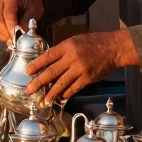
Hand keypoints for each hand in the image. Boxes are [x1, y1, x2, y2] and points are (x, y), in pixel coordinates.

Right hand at [0, 0, 44, 41]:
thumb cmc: (31, 3)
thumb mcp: (35, 9)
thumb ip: (28, 20)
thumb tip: (22, 34)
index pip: (8, 14)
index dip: (11, 27)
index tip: (16, 38)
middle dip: (6, 33)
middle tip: (15, 40)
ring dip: (2, 35)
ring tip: (13, 39)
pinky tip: (8, 37)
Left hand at [24, 30, 138, 105]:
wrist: (114, 48)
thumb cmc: (94, 42)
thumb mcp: (75, 41)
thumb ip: (62, 51)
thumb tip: (48, 62)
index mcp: (67, 46)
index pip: (48, 56)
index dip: (36, 64)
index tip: (27, 71)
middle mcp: (72, 58)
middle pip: (51, 72)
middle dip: (38, 82)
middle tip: (29, 90)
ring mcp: (80, 69)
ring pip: (62, 83)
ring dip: (51, 93)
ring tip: (44, 101)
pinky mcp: (88, 78)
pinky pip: (74, 88)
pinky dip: (66, 93)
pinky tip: (60, 98)